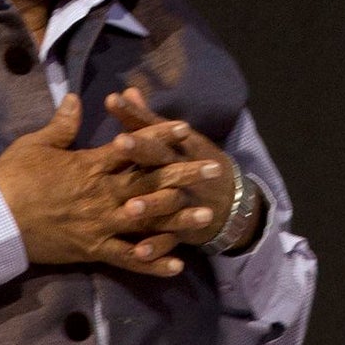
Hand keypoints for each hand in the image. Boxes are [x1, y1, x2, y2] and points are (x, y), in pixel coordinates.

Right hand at [0, 97, 204, 277]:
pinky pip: (128, 258)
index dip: (160, 136)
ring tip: (208, 215)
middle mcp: (103, 194)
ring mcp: (101, 223)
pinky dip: (152, 263)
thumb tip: (76, 98)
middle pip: (151, 181)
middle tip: (215, 169)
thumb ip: (62, 124)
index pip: (133, 148)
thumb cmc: (12, 178)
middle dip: (184, 174)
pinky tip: (177, 265)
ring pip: (147, 220)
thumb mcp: (36, 144)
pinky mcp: (93, 249)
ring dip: (179, 218)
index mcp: (90, 165)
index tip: (185, 128)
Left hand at [101, 88, 236, 239]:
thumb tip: (125, 90)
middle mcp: (182, 170)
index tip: (112, 100)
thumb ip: (146, 119)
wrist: (233, 203)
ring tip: (130, 207)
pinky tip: (140, 253)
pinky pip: (170, 239)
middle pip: (160, 159)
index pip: (154, 127)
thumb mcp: (177, 139)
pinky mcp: (184, 228)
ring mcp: (184, 200)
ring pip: (167, 201)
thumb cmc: (196, 163)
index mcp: (178, 147)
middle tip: (119, 142)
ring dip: (151, 204)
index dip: (135, 115)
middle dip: (142, 151)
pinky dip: (157, 248)